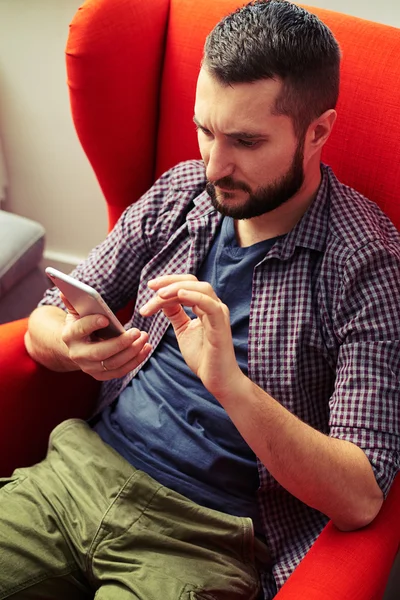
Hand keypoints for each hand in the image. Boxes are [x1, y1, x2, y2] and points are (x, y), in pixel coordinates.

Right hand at [60, 293, 150, 380]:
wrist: (77, 347)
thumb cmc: (81, 324)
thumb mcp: (77, 312)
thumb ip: (74, 301)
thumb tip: (65, 290)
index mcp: (69, 335)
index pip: (80, 330)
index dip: (92, 324)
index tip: (106, 318)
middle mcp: (77, 354)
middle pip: (99, 353)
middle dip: (120, 343)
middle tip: (137, 332)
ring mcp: (89, 368)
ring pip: (113, 364)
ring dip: (132, 352)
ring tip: (145, 338)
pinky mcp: (101, 375)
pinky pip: (120, 371)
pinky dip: (135, 361)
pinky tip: (145, 349)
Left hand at [139, 275, 243, 398]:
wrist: (217, 379)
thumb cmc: (203, 357)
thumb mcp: (183, 330)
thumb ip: (176, 314)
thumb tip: (163, 300)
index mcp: (205, 306)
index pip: (187, 284)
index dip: (168, 282)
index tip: (150, 287)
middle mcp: (214, 306)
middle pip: (193, 281)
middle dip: (170, 281)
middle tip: (151, 286)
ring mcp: (219, 314)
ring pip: (201, 289)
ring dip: (178, 288)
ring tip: (159, 295)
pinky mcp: (220, 325)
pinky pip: (209, 305)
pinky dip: (194, 296)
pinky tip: (179, 295)